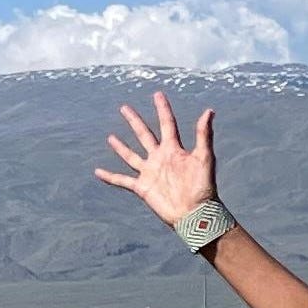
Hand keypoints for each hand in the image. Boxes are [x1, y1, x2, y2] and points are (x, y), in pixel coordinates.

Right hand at [93, 92, 217, 227]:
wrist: (196, 213)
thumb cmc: (203, 187)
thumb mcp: (204, 158)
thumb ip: (204, 134)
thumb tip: (209, 111)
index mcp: (174, 149)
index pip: (166, 123)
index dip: (162, 108)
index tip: (157, 93)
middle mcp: (160, 158)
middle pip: (144, 135)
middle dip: (134, 121)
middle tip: (124, 107)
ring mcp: (150, 172)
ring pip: (131, 155)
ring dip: (121, 147)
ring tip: (110, 137)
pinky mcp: (142, 188)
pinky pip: (122, 180)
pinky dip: (110, 176)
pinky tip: (97, 171)